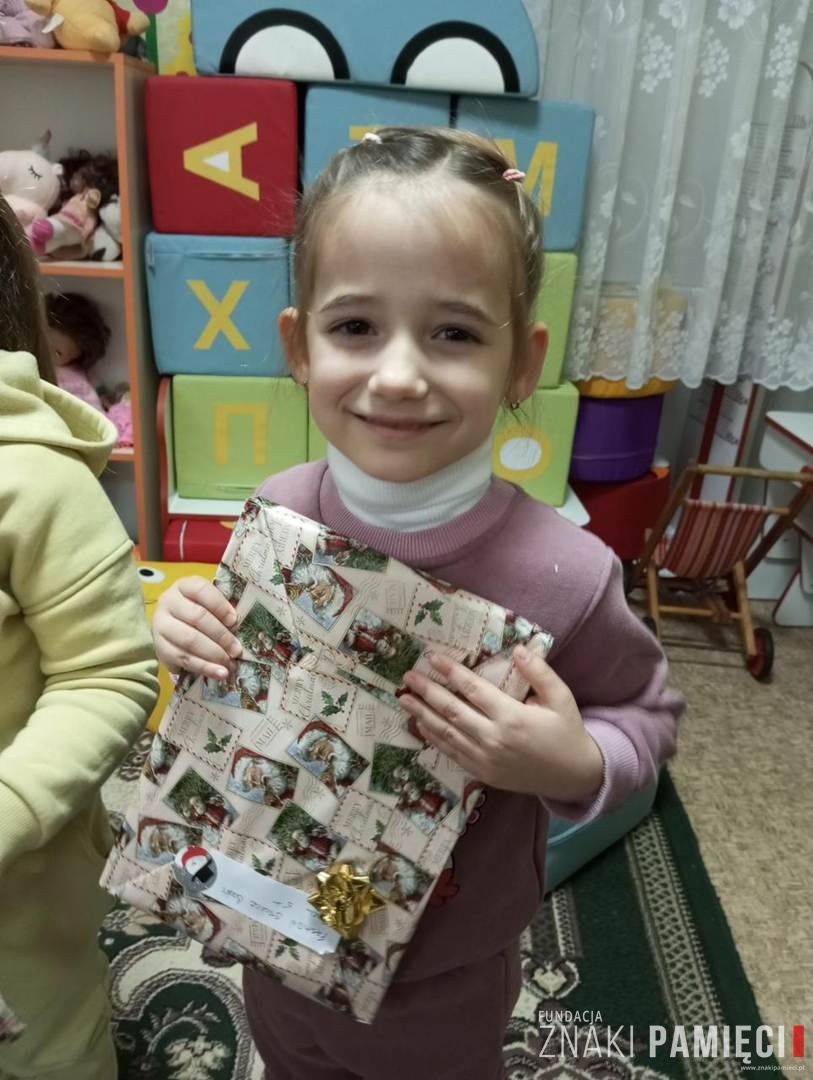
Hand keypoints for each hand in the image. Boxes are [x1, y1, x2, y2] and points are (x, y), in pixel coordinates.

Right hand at [152, 576, 241, 680]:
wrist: (172, 630)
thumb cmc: (199, 613)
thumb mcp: (209, 605)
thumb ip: (223, 610)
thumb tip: (245, 624)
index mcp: (183, 586)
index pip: (200, 590)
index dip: (219, 605)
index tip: (234, 620)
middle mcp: (168, 602)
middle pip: (197, 617)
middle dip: (221, 635)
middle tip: (237, 649)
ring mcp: (161, 625)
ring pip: (189, 640)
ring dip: (213, 654)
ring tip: (230, 664)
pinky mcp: (160, 648)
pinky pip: (183, 658)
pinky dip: (204, 667)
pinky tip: (218, 673)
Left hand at [399, 645, 604, 802]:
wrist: (573, 777)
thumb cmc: (567, 732)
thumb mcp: (561, 698)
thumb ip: (540, 673)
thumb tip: (518, 649)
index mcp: (512, 717)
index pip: (473, 690)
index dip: (451, 672)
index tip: (432, 658)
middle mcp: (494, 739)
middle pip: (452, 711)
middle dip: (427, 692)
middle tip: (407, 677)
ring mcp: (486, 759)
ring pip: (446, 733)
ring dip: (422, 715)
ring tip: (403, 699)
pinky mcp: (483, 774)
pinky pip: (452, 753)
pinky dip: (434, 738)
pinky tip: (421, 725)